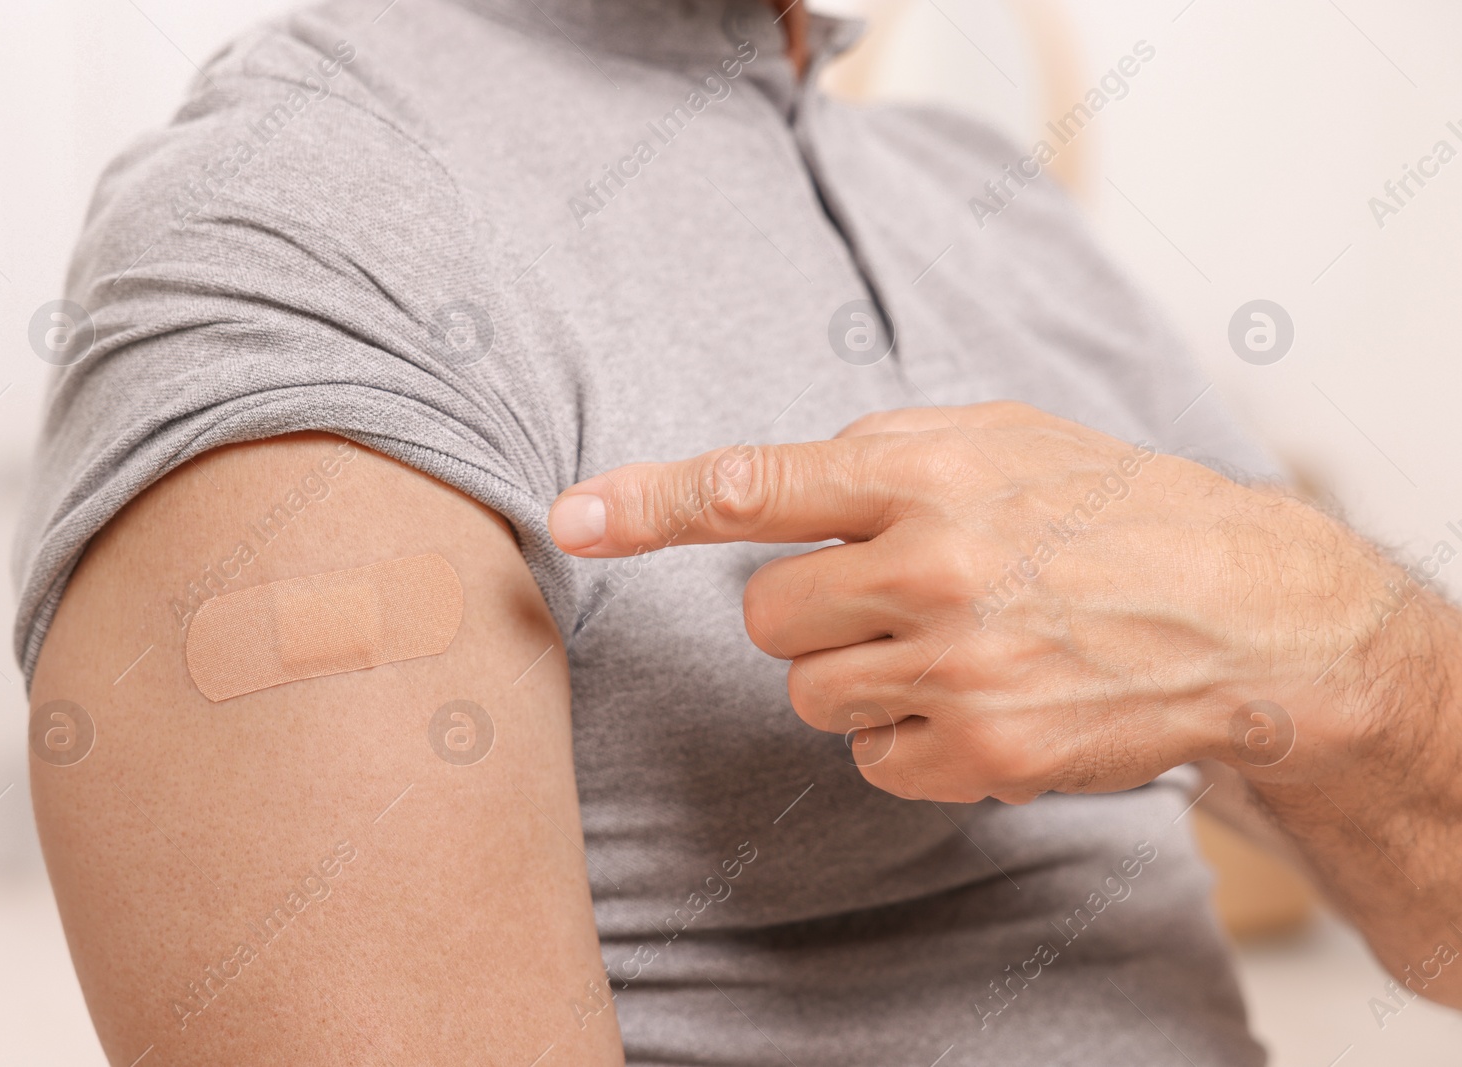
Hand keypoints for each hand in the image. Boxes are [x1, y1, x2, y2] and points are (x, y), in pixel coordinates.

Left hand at [548, 402, 1411, 803]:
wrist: (1241, 609)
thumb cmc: (1105, 508)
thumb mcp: (1001, 437)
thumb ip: (880, 453)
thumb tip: (769, 493)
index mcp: (925, 469)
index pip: (755, 486)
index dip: (649, 503)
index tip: (570, 517)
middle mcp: (932, 564)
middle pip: (765, 617)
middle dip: (809, 611)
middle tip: (893, 595)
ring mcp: (959, 664)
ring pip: (811, 693)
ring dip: (859, 674)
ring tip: (955, 644)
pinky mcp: (984, 751)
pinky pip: (870, 757)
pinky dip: (906, 737)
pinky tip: (980, 700)